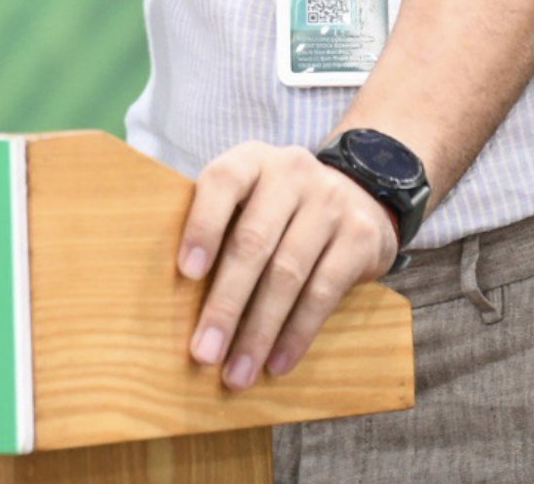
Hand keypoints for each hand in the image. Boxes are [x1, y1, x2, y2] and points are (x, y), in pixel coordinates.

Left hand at [177, 141, 399, 388]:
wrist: (361, 194)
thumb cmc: (281, 209)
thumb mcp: (251, 198)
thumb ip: (220, 228)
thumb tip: (172, 299)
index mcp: (252, 161)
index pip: (222, 182)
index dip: (202, 226)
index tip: (186, 273)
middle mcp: (292, 173)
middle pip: (253, 242)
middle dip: (226, 304)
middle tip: (203, 352)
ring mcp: (330, 203)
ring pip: (287, 274)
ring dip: (258, 331)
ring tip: (237, 373)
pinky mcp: (360, 238)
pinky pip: (323, 292)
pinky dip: (296, 333)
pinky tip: (277, 362)